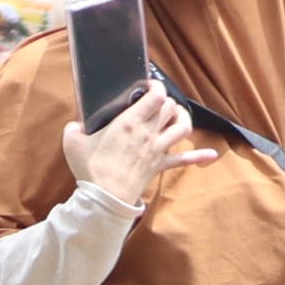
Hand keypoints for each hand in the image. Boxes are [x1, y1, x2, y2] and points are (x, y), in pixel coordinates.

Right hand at [65, 83, 212, 208]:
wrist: (105, 198)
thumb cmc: (90, 169)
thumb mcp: (73, 141)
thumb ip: (75, 127)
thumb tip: (76, 125)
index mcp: (130, 121)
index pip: (156, 95)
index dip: (157, 86)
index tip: (149, 85)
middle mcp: (148, 133)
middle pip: (170, 108)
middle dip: (166, 101)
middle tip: (157, 102)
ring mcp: (157, 150)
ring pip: (182, 127)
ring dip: (182, 118)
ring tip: (175, 116)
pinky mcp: (159, 166)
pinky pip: (184, 161)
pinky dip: (199, 157)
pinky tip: (212, 155)